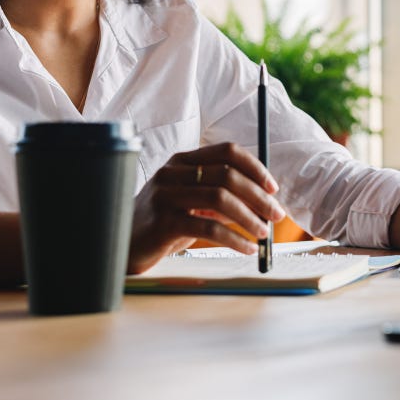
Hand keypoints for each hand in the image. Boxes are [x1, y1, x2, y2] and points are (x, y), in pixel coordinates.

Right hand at [126, 141, 285, 273]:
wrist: (123, 244)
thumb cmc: (164, 223)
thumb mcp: (193, 204)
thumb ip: (223, 198)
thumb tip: (264, 203)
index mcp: (182, 161)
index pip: (226, 151)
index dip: (254, 167)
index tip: (273, 188)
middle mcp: (172, 173)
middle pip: (227, 174)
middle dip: (258, 195)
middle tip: (276, 214)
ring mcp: (166, 196)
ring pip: (220, 198)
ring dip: (249, 217)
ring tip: (264, 233)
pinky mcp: (163, 223)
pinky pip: (208, 227)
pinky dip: (235, 238)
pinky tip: (247, 248)